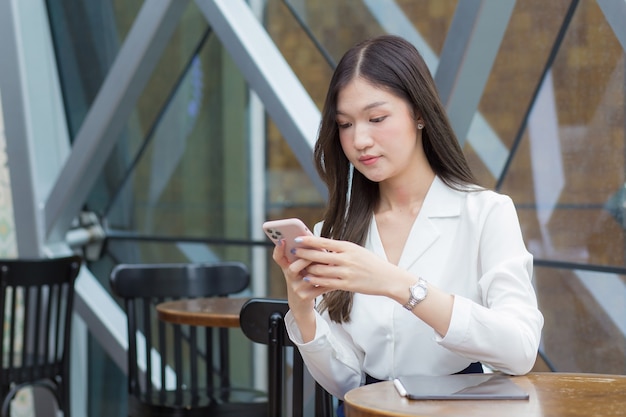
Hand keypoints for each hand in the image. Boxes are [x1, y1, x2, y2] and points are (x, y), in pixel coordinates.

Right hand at [272, 240, 326, 320]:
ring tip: (331, 264)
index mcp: (287, 268)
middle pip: (293, 268)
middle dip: (305, 259)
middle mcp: (290, 278)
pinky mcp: (306, 296)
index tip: (282, 240)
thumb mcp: (298, 270)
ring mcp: (297, 288)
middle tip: (317, 252)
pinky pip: (319, 287)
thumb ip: (303, 257)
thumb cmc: (302, 283)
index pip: (278, 258)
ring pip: (308, 278)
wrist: (300, 306)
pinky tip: (336, 277)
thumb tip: (316, 242)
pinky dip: (329, 282)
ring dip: (320, 270)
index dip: (278, 249)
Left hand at [289, 235, 408, 297]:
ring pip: (320, 270)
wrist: (387, 278)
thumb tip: (324, 245)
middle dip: (303, 254)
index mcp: (348, 247)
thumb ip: (341, 249)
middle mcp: (346, 258)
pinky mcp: (347, 285)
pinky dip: (315, 280)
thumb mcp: (357, 250)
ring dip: (307, 268)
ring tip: (297, 266)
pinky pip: (326, 282)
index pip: (324, 241)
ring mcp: (346, 272)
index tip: (297, 239)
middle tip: (293, 252)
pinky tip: (308, 278)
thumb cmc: (371, 263)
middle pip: (319, 255)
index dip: (309, 240)